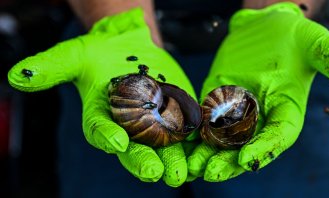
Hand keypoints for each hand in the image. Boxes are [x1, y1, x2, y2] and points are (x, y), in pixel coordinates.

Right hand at [8, 9, 194, 186]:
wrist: (130, 47)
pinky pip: (187, 133)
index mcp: (102, 118)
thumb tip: (16, 76)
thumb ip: (52, 67)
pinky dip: (194, 145)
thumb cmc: (100, 53)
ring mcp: (154, 125)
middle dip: (143, 161)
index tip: (116, 141)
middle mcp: (128, 127)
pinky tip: (203, 154)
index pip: (102, 131)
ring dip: (172, 161)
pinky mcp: (177, 117)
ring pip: (164, 148)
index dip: (107, 136)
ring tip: (179, 174)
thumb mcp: (75, 55)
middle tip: (153, 173)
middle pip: (135, 148)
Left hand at [187, 2, 328, 181]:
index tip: (246, 159)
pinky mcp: (216, 101)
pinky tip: (178, 146)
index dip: (265, 148)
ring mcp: (236, 112)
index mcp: (287, 111)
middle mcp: (261, 117)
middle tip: (210, 174)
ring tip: (190, 169)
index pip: (279, 136)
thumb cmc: (293, 35)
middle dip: (228, 162)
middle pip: (246, 147)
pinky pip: (203, 122)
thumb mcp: (314, 42)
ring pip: (221, 140)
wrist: (264, 27)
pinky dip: (192, 135)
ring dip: (206, 156)